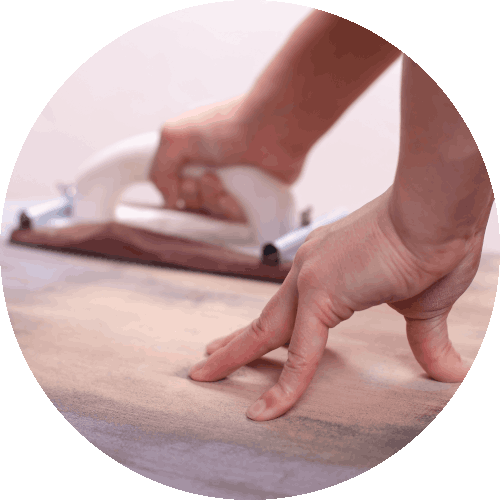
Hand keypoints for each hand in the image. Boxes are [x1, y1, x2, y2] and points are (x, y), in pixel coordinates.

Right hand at [149, 95, 301, 221]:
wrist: (272, 128)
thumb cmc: (228, 125)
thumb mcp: (176, 136)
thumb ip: (160, 169)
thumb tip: (168, 200)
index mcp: (194, 155)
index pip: (176, 188)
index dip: (178, 191)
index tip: (186, 182)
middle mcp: (213, 170)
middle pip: (194, 203)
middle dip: (197, 195)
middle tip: (209, 177)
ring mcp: (234, 185)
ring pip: (214, 212)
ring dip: (214, 201)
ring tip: (224, 185)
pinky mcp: (254, 198)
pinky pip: (237, 219)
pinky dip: (233, 212)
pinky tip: (237, 199)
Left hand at [188, 187, 481, 420]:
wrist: (440, 209)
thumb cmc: (435, 242)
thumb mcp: (422, 302)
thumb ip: (423, 338)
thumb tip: (450, 372)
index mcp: (328, 264)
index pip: (290, 304)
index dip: (269, 324)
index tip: (248, 336)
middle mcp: (311, 267)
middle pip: (267, 317)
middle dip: (236, 340)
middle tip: (208, 357)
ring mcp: (311, 277)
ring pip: (267, 330)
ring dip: (235, 355)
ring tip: (205, 374)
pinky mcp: (322, 291)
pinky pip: (301, 352)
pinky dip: (285, 386)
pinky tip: (265, 410)